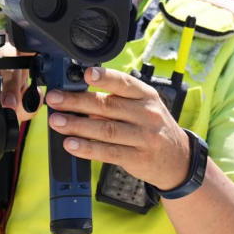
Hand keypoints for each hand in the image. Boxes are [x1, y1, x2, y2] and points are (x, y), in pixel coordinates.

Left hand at [45, 67, 190, 190]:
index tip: (86, 74)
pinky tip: (71, 145)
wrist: (179, 159)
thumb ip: (117, 103)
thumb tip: (80, 100)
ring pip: (106, 129)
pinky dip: (87, 148)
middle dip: (77, 102)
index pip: (124, 83)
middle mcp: (147, 114)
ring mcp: (144, 137)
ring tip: (57, 122)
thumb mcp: (144, 108)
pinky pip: (109, 152)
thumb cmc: (155, 129)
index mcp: (146, 96)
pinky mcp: (138, 158)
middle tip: (55, 99)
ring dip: (77, 125)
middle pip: (108, 105)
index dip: (105, 77)